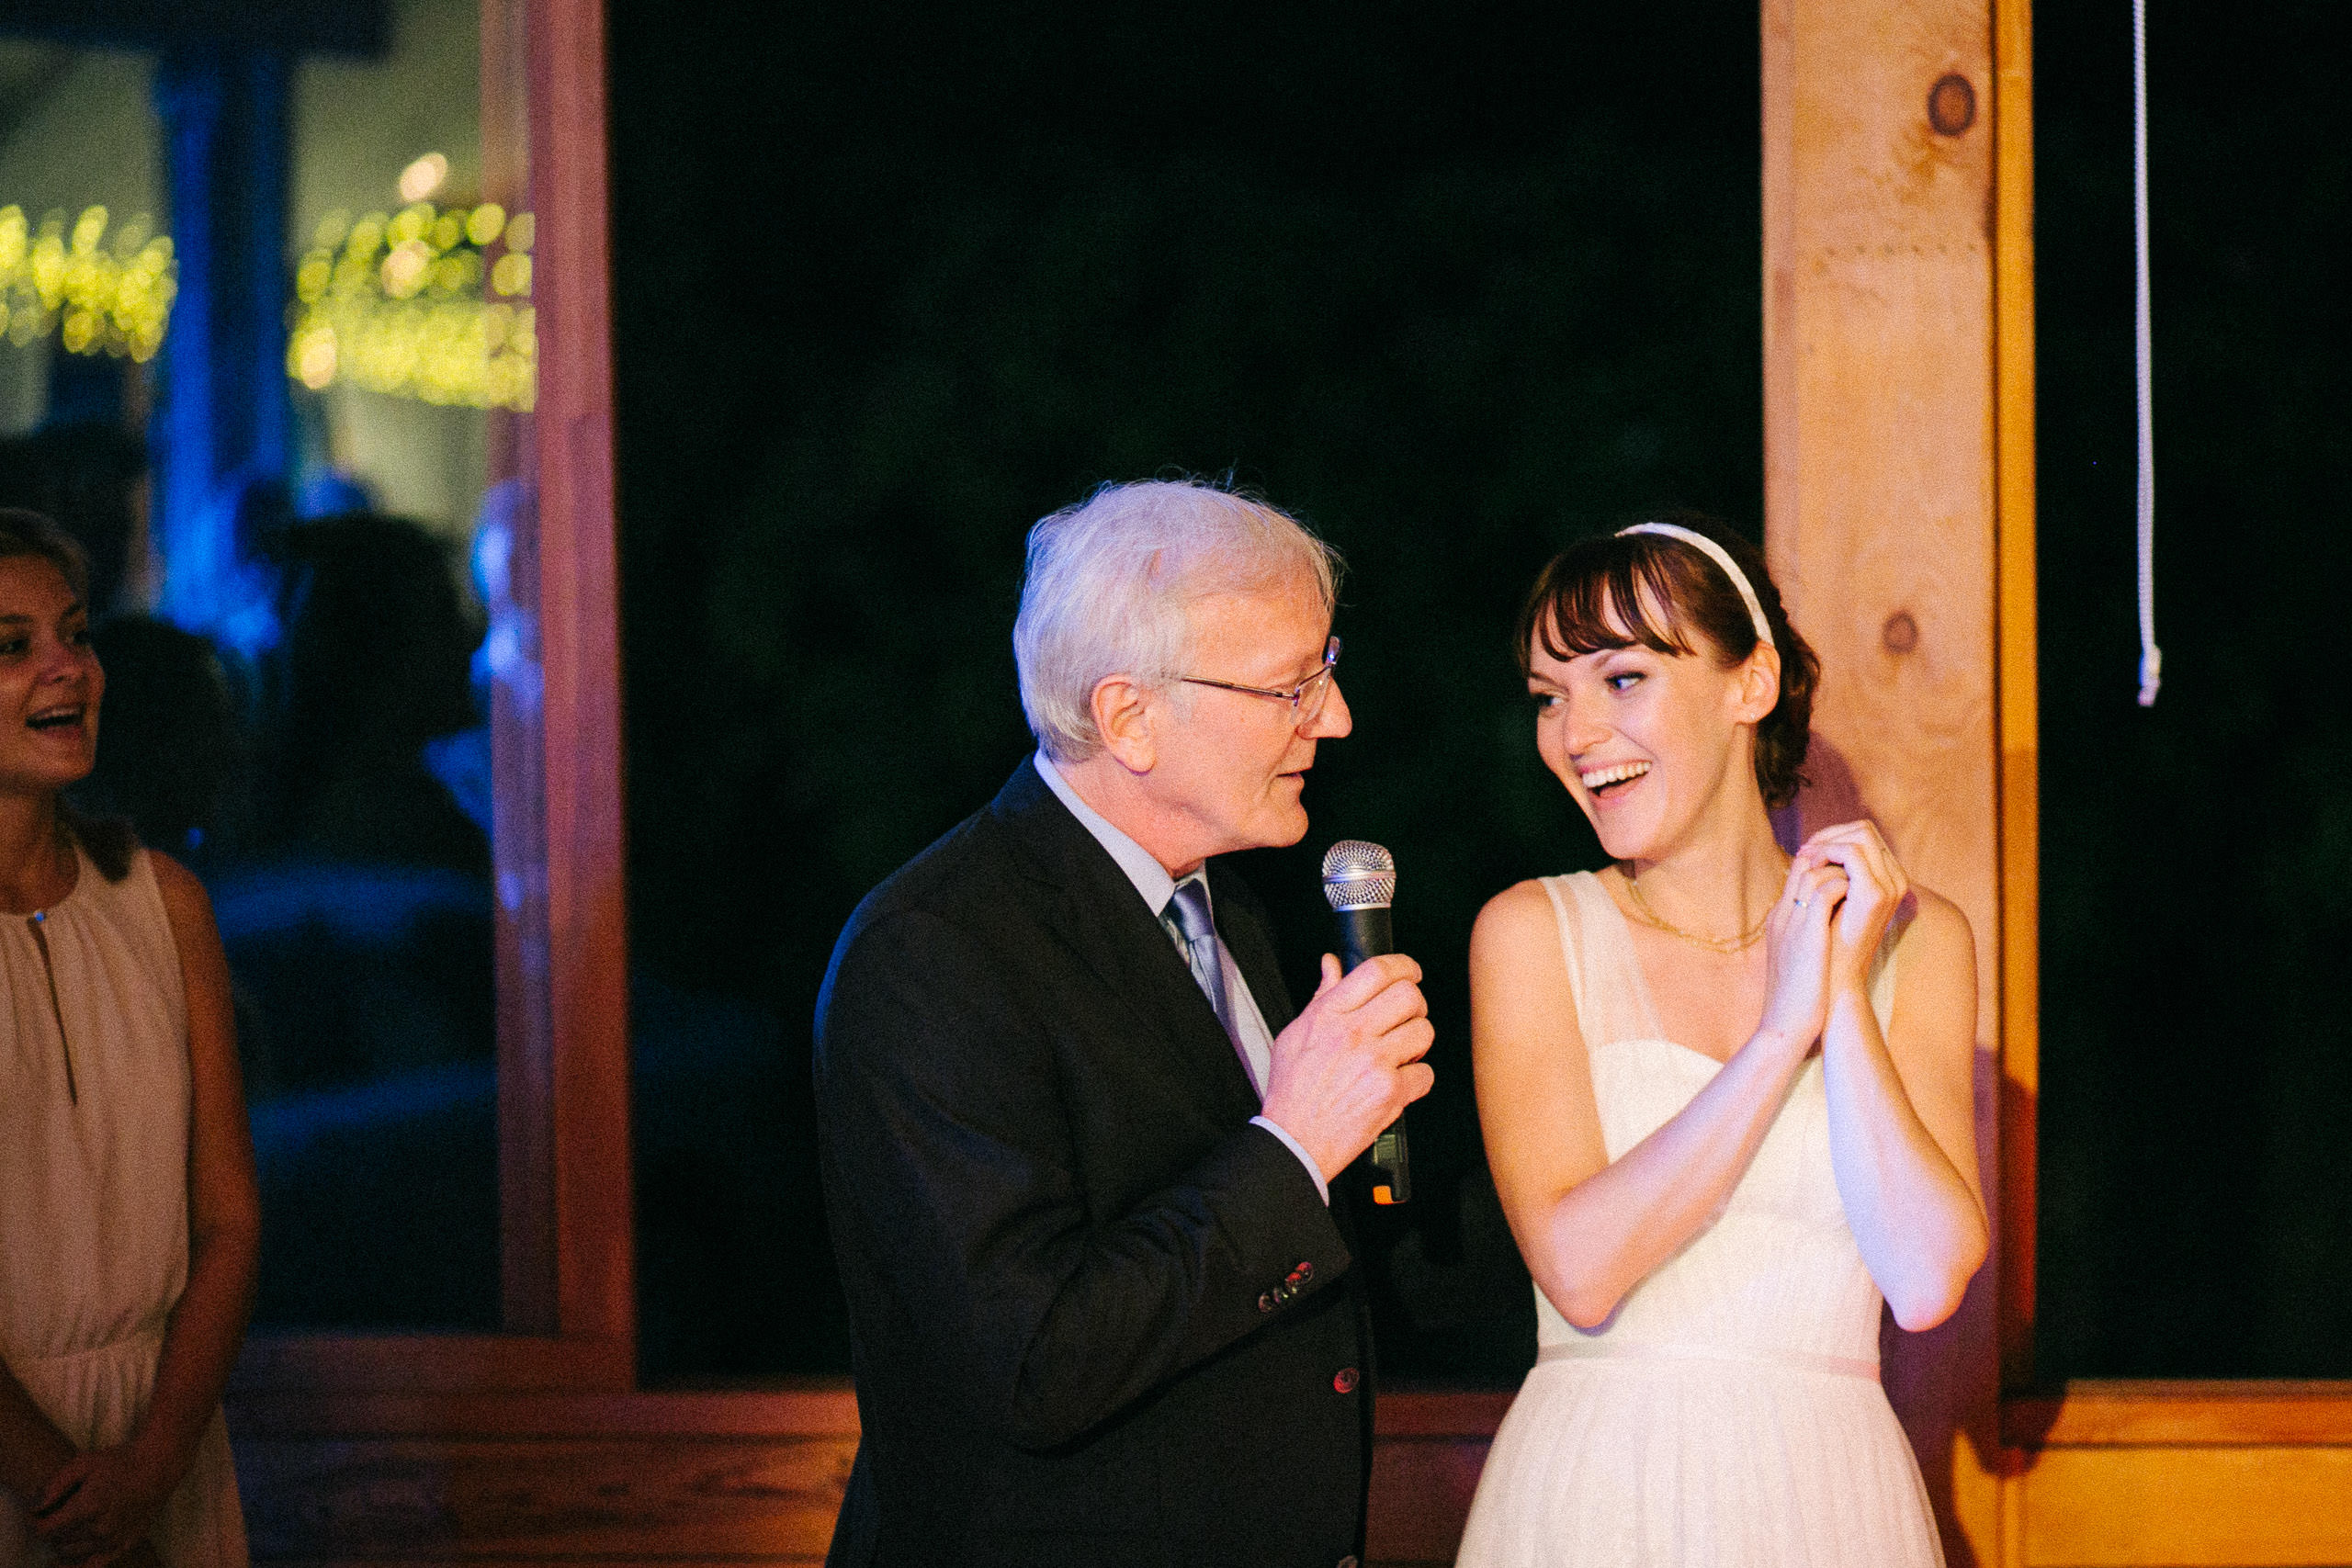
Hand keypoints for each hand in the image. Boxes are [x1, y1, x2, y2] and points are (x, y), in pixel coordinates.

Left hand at [33, 1443, 173, 1565]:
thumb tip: (33, 1507)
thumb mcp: (84, 1462)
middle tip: (54, 1515)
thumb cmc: (120, 1461)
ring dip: (64, 1542)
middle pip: (58, 1540)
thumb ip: (55, 1485)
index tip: (33, 1515)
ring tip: (68, 1526)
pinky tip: (64, 1564)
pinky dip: (79, 1565)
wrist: (158, 1466)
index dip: (34, 1523)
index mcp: (87, 1508)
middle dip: (51, 1529)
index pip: (46, 1529)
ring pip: (73, 1552)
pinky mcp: (126, 1543)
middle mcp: (99, 1529)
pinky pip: (95, 1564)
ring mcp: (114, 1539)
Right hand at [1261, 952, 1435, 1183]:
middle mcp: (1352, 1033)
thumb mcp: (1295, 1035)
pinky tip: (1397, 1084)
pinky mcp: (1390, 1091)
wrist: (1295, 1140)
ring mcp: (1374, 1062)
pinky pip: (1426, 1073)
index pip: (1377, 971)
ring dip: (1417, 1044)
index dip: (1403, 966)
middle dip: (1415, 1007)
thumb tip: (1331, 965)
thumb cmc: (1293, 1091)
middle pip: (1410, 996)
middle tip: (1405, 1019)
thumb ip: (1320, 996)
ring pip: (1424, 1032)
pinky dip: (1417, 1081)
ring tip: (1400, 1055)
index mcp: (1328, 1015)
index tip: (1410, 972)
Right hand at [1754, 855, 1848, 1053]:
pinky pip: (1824, 890)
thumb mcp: (1800, 960)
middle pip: (1803, 863)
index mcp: (1780, 919)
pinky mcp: (1806, 933)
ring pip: (1813, 870)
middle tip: (1861, 876)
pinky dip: (1844, 888)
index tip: (1851, 877)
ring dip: (1842, 873)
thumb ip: (1811, 937)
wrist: (1785, 1026)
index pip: (1799, 872)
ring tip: (1861, 889)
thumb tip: (1837, 928)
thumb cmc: (1797, 1000)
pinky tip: (1860, 901)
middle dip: (1835, 861)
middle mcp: (1782, 914)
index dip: (1826, 866)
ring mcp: (1792, 921)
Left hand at [1793, 821, 1908, 994]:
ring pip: (1861, 835)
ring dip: (1827, 841)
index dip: (1833, 835)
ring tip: (1805, 858)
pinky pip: (1852, 853)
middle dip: (1829, 834)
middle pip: (1865, 829)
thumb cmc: (1827, 939)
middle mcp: (1896, 879)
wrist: (1832, 975)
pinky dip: (1828, 852)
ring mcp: (1889, 886)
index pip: (1865, 835)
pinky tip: (1809, 866)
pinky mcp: (1875, 894)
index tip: (1807, 850)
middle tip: (1804, 851)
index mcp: (1889, 879)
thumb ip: (1831, 872)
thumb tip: (1812, 845)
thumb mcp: (1831, 898)